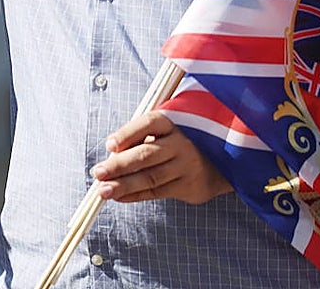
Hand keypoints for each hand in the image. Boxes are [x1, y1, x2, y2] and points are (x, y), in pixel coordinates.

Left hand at [90, 110, 231, 204]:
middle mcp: (181, 144)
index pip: (149, 124)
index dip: (128, 133)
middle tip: (98, 172)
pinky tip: (119, 197)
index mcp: (173, 123)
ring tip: (103, 191)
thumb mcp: (165, 130)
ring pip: (151, 177)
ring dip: (124, 185)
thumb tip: (111, 155)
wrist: (221, 161)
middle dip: (119, 165)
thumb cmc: (179, 141)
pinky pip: (157, 192)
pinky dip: (135, 195)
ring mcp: (186, 166)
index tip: (109, 145)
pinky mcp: (189, 186)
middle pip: (147, 154)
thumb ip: (141, 137)